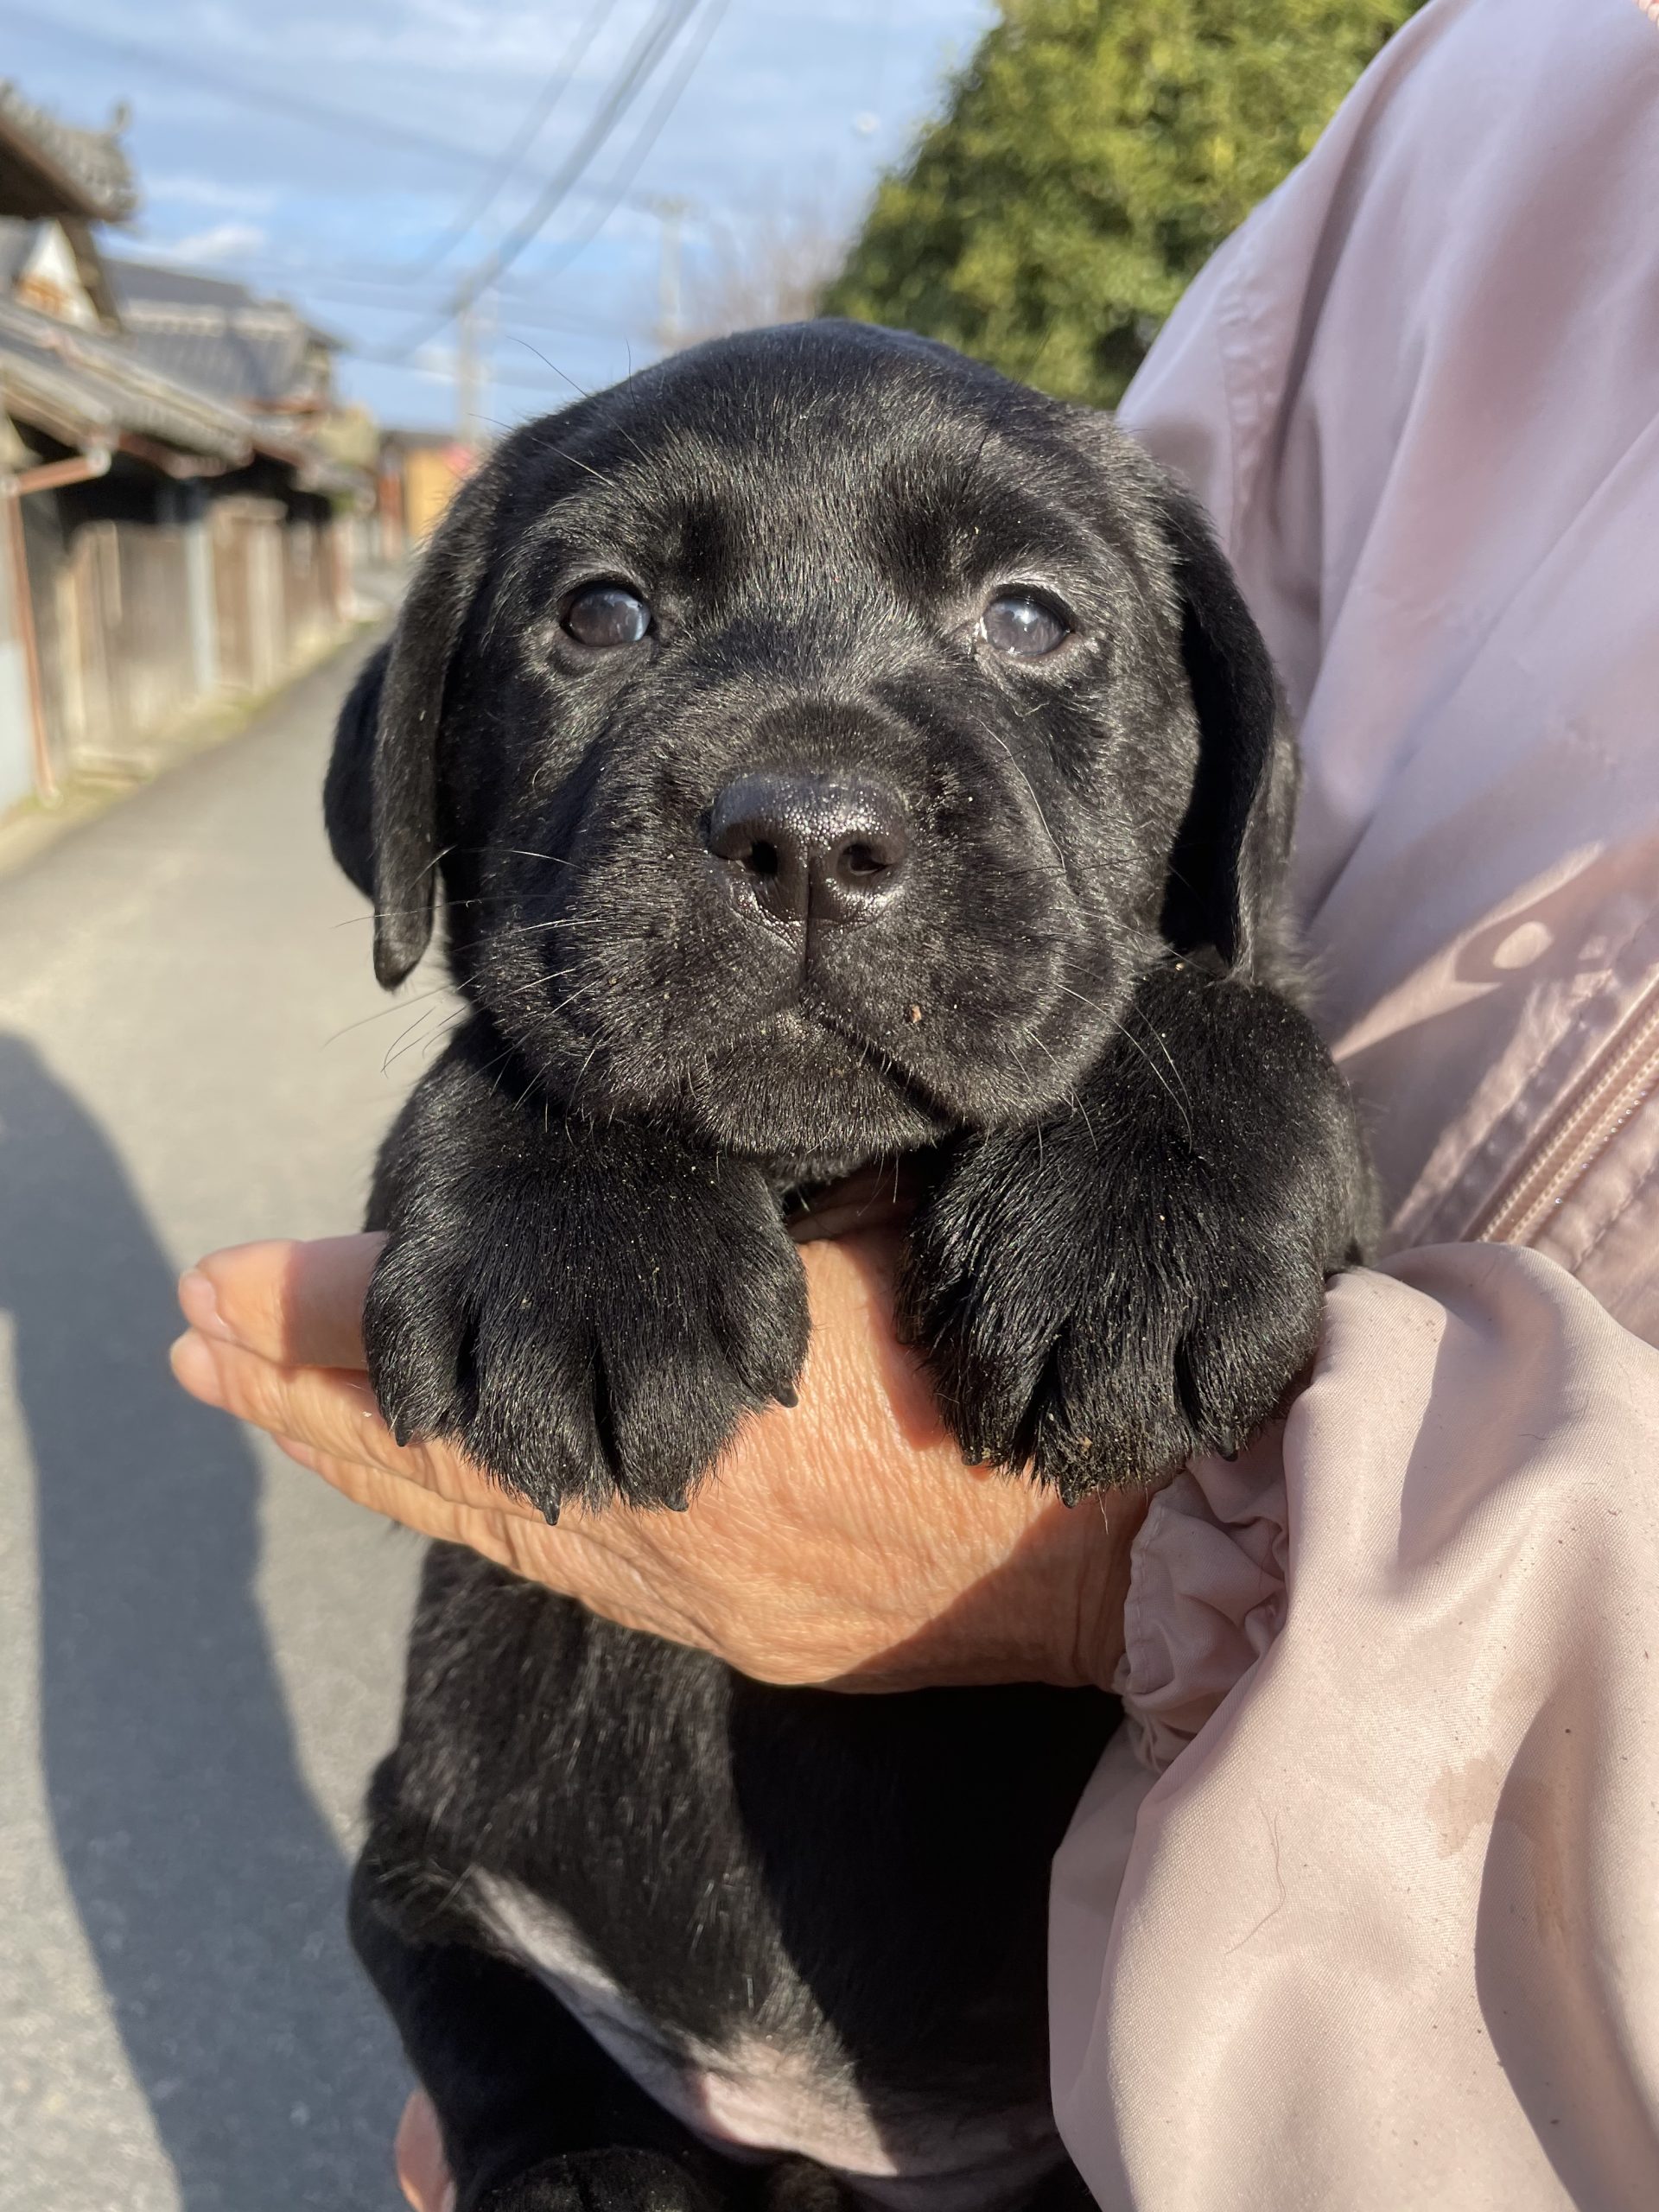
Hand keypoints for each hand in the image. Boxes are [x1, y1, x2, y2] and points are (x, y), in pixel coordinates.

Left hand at [169, 1206, 1146, 1692]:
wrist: (1166, 1538)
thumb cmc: (1043, 1348)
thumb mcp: (894, 1233)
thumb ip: (756, 1216)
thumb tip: (653, 1167)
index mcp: (699, 1425)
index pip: (466, 1373)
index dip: (340, 1331)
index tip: (231, 1285)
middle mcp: (678, 1540)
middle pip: (447, 1470)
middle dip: (319, 1402)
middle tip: (198, 1344)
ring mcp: (714, 1603)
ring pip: (502, 1531)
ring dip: (388, 1466)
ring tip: (277, 1411)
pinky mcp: (765, 1637)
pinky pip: (579, 1576)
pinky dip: (492, 1520)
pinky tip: (451, 1487)